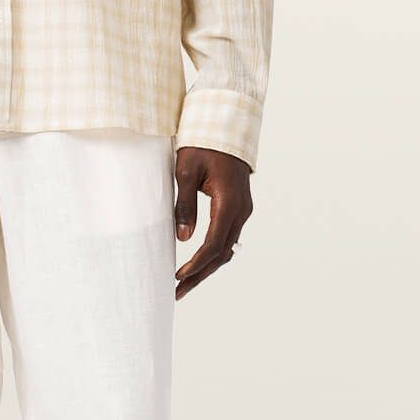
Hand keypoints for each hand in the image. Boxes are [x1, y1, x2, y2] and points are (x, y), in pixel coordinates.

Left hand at [173, 146, 252, 299]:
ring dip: (207, 268)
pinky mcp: (238, 208)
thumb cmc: (202, 145)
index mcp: (229, 202)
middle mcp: (241, 210)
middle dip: (199, 275)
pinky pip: (228, 237)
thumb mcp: (185, 171)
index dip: (196, 264)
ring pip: (227, 248)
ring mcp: (243, 210)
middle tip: (177, 293)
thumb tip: (183, 238)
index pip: (214, 244)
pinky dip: (213, 254)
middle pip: (222, 253)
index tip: (178, 276)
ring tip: (184, 284)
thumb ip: (184, 205)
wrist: (225, 126)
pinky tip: (198, 264)